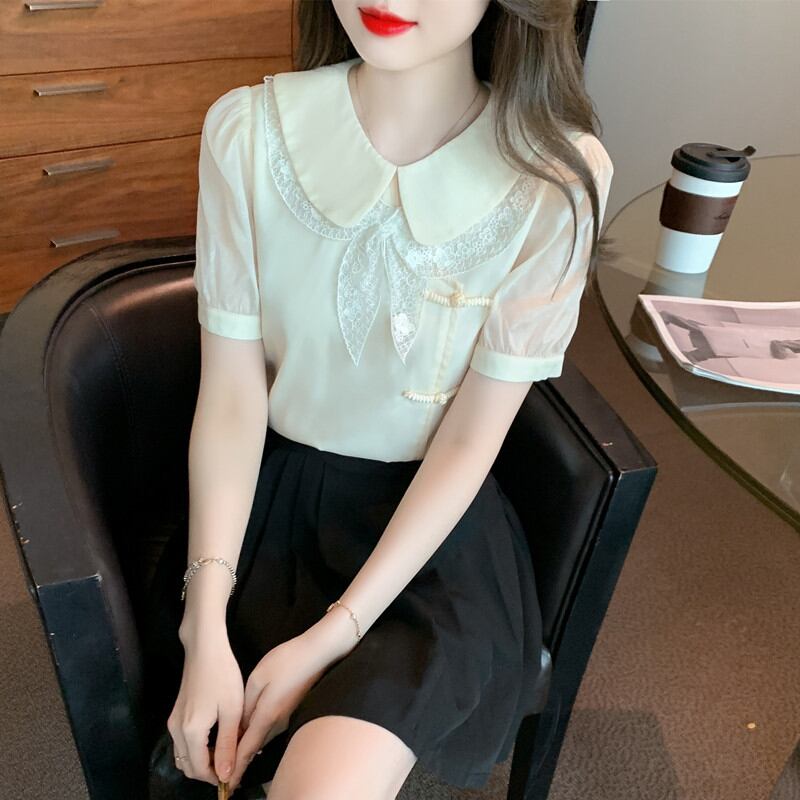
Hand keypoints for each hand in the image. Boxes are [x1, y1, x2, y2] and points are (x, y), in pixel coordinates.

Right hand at [167, 631, 243, 785]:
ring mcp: (173, 722)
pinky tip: (217, 739)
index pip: (199, 770)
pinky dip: (197, 749)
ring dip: (202, 761)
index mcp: (191, 731)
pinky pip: (183, 743)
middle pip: (188, 766)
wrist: (205, 649)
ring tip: (226, 753)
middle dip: (209, 772)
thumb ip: (228, 745)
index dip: (216, 779)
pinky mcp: (176, 714)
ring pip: (184, 756)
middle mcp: (176, 730)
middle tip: (231, 767)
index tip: (233, 779)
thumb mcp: (232, 710)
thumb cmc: (223, 675)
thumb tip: (226, 775)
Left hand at [227, 632, 332, 791]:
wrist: (318, 653)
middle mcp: (278, 722)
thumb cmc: (287, 661)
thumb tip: (240, 725)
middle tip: (223, 772)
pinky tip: (249, 730)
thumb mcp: (258, 678)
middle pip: (254, 747)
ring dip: (247, 747)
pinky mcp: (290, 708)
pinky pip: (269, 727)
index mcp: (267, 716)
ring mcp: (286, 716)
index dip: (235, 769)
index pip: (246, 750)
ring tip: (231, 754)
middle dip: (239, 761)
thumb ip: (246, 704)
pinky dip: (256, 734)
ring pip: (262, 737)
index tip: (225, 785)